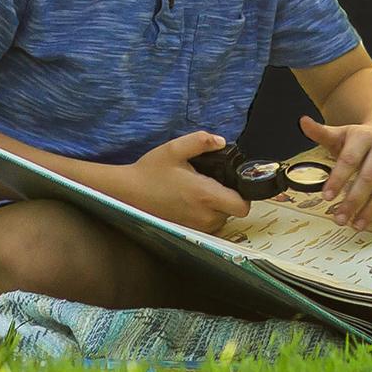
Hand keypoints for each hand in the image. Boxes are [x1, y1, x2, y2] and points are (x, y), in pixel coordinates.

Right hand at [114, 131, 246, 233]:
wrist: (128, 193)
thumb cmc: (151, 171)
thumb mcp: (174, 149)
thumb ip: (200, 141)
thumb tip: (221, 141)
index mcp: (205, 195)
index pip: (242, 206)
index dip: (244, 194)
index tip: (233, 181)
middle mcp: (204, 216)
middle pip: (233, 211)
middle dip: (228, 197)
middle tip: (211, 181)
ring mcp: (195, 226)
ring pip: (221, 219)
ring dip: (217, 206)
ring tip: (199, 190)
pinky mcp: (187, 231)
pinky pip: (208, 225)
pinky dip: (206, 214)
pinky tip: (191, 201)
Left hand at [300, 113, 371, 230]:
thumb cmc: (363, 137)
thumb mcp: (343, 133)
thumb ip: (322, 132)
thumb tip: (302, 122)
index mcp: (364, 137)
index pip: (349, 160)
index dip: (337, 179)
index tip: (326, 198)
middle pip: (368, 177)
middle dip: (353, 200)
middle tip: (339, 219)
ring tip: (358, 225)